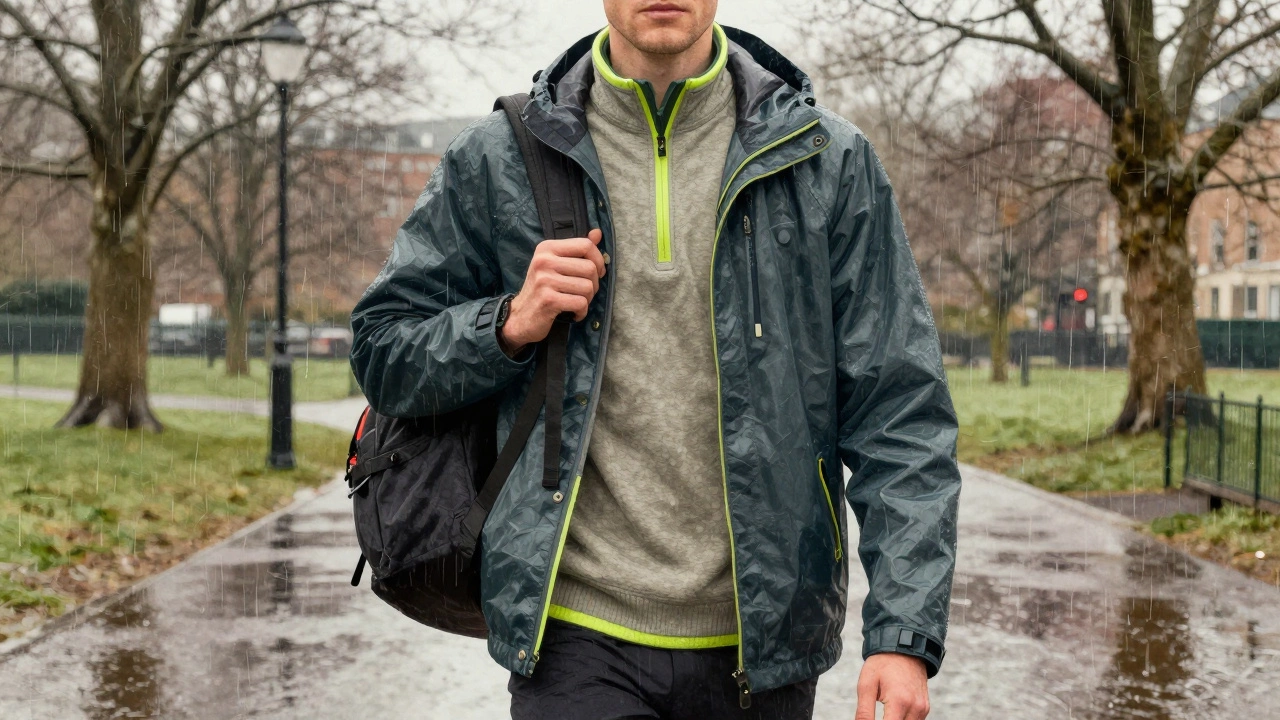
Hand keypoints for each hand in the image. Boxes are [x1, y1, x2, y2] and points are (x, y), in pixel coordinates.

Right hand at [499, 229, 605, 355]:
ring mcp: (545, 280)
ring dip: (588, 299)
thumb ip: (577, 249)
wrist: (520, 317)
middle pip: (590, 267)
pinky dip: (581, 312)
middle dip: (594, 284)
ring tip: (575, 302)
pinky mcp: (548, 300)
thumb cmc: (542, 290)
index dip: (598, 260)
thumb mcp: (555, 265)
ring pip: (588, 287)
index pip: (585, 245)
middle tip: (584, 292)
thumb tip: (597, 233)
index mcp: (547, 248)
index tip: (597, 272)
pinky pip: (581, 303)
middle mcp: (544, 261)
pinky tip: (573, 313)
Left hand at [855, 653, 928, 719]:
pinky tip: (893, 711)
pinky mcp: (925, 708)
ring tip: (885, 711)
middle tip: (877, 713)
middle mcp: (915, 708)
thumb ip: (864, 711)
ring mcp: (922, 708)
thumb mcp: (866, 684)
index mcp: (899, 702)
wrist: (904, 649)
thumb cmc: (882, 665)